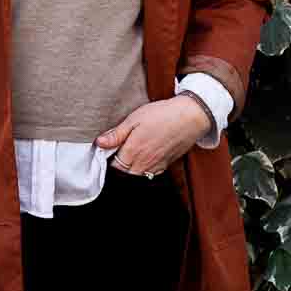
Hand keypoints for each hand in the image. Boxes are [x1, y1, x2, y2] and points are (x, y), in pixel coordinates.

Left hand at [96, 95, 211, 175]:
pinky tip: (144, 157)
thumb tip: (99, 143)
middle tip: (119, 151)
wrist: (191, 117)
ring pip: (136, 176)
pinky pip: (149, 174)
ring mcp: (156, 166)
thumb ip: (117, 134)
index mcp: (133, 151)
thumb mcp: (135, 119)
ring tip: (132, 153)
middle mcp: (144, 163)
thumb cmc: (163, 115)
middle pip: (123, 174)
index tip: (108, 149)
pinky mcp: (165, 166)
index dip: (108, 159)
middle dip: (118, 166)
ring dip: (130, 169)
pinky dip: (143, 170)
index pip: (112, 166)